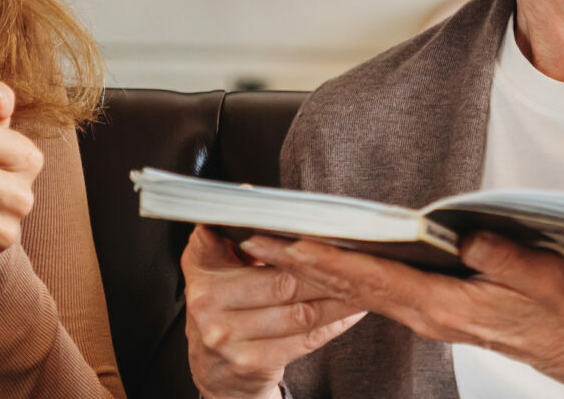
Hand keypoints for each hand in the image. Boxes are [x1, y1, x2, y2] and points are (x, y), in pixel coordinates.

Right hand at [182, 226, 365, 398]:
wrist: (216, 367)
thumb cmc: (226, 303)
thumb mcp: (216, 264)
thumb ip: (234, 232)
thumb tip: (258, 195)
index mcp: (200, 266)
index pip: (228, 239)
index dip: (264, 230)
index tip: (298, 220)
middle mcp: (207, 302)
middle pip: (281, 281)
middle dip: (325, 271)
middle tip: (357, 257)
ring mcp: (227, 336)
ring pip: (300, 312)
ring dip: (339, 298)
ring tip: (363, 282)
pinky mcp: (251, 362)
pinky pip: (305, 338)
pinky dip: (335, 323)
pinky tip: (353, 309)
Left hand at [242, 232, 563, 387]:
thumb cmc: (561, 310)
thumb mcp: (541, 274)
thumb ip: (499, 255)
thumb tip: (460, 236)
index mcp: (444, 306)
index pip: (374, 280)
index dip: (331, 260)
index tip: (292, 244)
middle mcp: (426, 316)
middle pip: (352, 287)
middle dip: (302, 264)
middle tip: (257, 242)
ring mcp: (427, 318)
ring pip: (359, 292)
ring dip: (317, 270)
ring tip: (276, 249)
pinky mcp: (433, 314)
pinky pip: (378, 295)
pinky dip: (346, 277)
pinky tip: (328, 263)